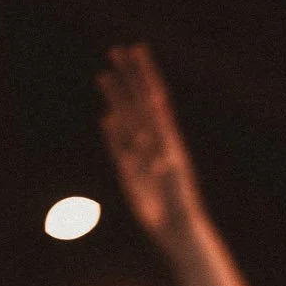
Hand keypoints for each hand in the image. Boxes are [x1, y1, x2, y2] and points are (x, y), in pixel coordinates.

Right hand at [98, 43, 203, 241]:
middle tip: (116, 50)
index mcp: (169, 143)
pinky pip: (120, 148)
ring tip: (103, 75)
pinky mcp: (133, 175)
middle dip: (128, 77)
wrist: (179, 236)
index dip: (146, 75)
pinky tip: (107, 118)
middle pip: (138, 103)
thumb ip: (170, 178)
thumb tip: (161, 162)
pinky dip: (113, 133)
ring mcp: (143, 158)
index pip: (155, 101)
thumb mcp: (177, 198)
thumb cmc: (182, 218)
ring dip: (116, 98)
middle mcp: (156, 144)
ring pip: (127, 120)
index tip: (138, 50)